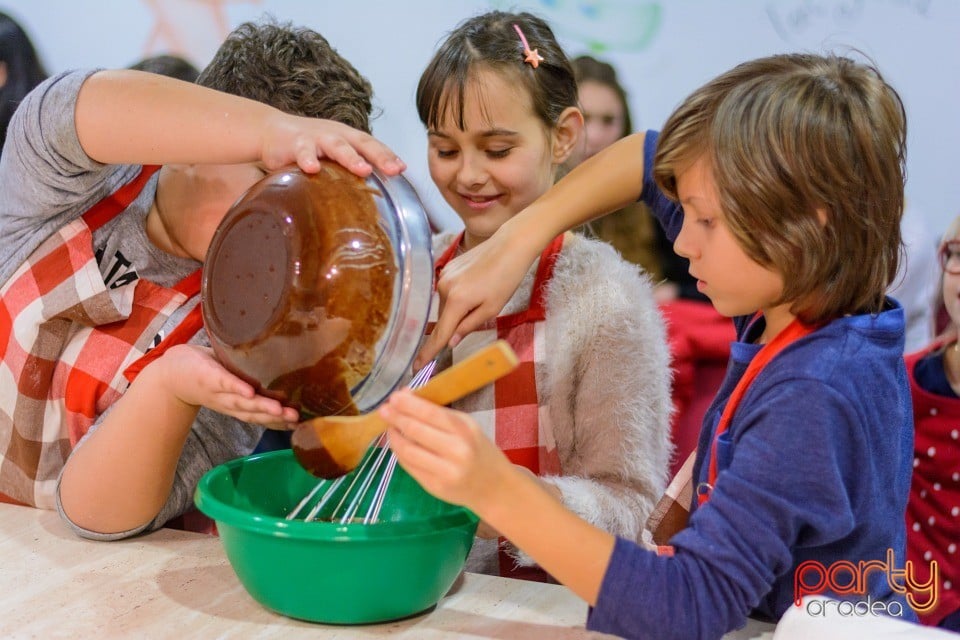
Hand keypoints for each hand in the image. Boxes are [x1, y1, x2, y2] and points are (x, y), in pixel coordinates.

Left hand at [156, 344, 299, 424]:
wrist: (170, 375)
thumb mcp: (233, 379)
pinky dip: (237, 388)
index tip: (303, 424)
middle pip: (255, 412)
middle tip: (297, 418)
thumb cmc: (207, 375)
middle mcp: (231, 403)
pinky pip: (223, 382)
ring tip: (281, 410)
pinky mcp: (208, 375)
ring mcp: (219, 391)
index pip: (263, 416)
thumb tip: (283, 367)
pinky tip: (250, 391)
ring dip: (262, 407)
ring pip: (243, 402)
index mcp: (239, 405)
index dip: (281, 422)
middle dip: (277, 417)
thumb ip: (255, 379)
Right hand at [260, 113, 405, 177]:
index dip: (388, 156)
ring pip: (336, 146)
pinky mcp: (294, 143)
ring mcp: (315, 137)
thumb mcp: (333, 154)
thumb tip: (374, 195)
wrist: (271, 130)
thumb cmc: (309, 146)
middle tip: (393, 169)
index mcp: (348, 137)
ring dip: (350, 157)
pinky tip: (313, 169)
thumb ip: (350, 169)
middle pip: (361, 143)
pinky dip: (307, 159)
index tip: (402, 170)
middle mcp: (335, 135)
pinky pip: (302, 152)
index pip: (373, 145)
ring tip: (363, 169)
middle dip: (379, 156)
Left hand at [380, 390, 512, 509]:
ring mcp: (444, 471)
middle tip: (384, 410)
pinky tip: (398, 444)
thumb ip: (439, 413)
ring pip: (408, 450)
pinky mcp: (434, 487)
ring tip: (389, 427)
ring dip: (393, 436)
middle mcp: (456, 451)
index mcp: (465, 430)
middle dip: (396, 418)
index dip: (408, 404)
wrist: (496, 488)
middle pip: (415, 430)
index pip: (430, 413)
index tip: (394, 397)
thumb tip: (407, 396)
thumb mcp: (468, 427)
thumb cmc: (480, 451)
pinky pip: (409, 466)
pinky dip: (400, 453)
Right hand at [414, 228, 540, 368]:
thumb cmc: (506, 279)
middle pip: (444, 319)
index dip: (428, 353)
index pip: (440, 334)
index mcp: (456, 301)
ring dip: (458, 309)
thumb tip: (451, 342)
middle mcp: (444, 288)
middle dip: (455, 325)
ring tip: (482, 296)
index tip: (416, 367)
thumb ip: (468, 327)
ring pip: (445, 304)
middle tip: (479, 313)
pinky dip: (458, 296)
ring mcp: (443, 275)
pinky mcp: (447, 267)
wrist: (510, 246)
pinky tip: (476, 286)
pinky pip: (448, 290)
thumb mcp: (492, 309)